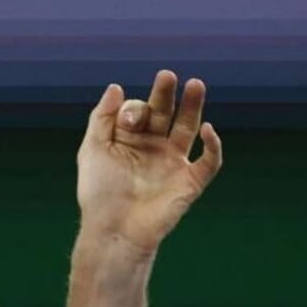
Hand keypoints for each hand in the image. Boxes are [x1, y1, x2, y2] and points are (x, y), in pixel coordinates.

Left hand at [75, 69, 223, 256]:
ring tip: (195, 84)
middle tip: (168, 76)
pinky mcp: (190, 182)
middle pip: (165, 113)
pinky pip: (209, 161)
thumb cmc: (99, 194)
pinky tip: (207, 129)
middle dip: (166, 94)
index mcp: (129, 139)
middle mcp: (153, 147)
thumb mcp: (93, 150)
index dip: (136, 109)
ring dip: (193, 107)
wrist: (114, 231)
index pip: (139, 111)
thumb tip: (116, 86)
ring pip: (188, 128)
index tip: (131, 121)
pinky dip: (213, 145)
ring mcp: (173, 163)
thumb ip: (102, 118)